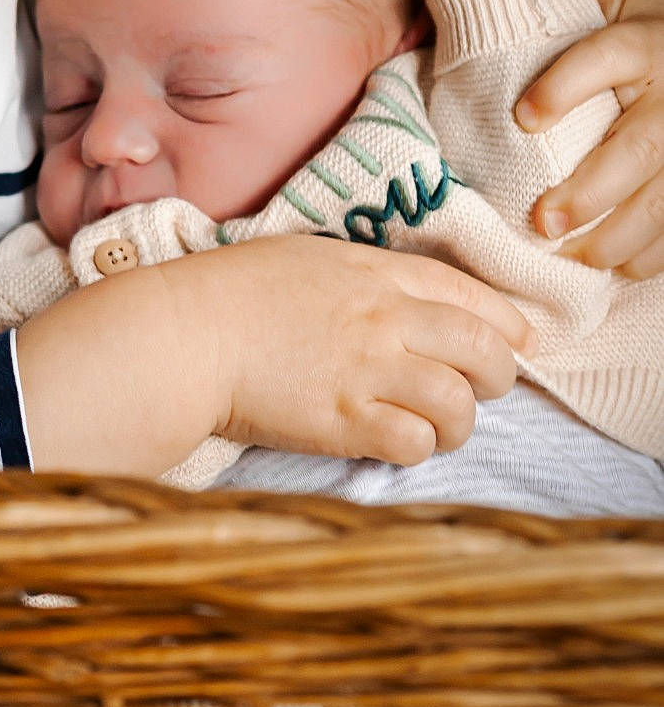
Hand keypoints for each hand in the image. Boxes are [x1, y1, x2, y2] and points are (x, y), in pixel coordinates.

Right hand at [181, 235, 533, 464]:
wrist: (186, 333)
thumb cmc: (233, 292)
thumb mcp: (309, 259)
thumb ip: (365, 277)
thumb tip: (405, 303)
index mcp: (377, 272)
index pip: (470, 293)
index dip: (507, 322)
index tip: (519, 341)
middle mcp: (384, 318)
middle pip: (484, 350)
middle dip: (498, 375)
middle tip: (481, 389)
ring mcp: (367, 370)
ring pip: (460, 403)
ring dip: (459, 421)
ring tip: (436, 426)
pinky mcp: (344, 421)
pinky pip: (416, 442)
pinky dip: (418, 447)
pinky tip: (396, 440)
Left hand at [514, 0, 663, 275]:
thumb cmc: (644, 22)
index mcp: (647, 40)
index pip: (610, 58)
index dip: (569, 84)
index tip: (524, 114)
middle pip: (641, 145)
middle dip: (594, 185)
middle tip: (541, 217)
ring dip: (619, 233)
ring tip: (568, 253)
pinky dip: (650, 254)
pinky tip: (611, 271)